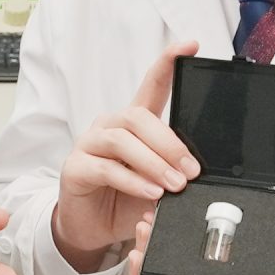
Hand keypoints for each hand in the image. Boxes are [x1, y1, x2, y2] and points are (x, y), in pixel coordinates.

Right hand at [52, 41, 201, 273]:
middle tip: (192, 169)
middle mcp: (109, 126)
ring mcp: (89, 145)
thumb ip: (174, 173)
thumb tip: (199, 172)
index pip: (151, 85)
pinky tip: (150, 192)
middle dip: (169, 142)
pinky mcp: (76, 167)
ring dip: (153, 162)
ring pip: (122, 139)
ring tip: (174, 185)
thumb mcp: (158, 184)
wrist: (93, 229)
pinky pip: (106, 168)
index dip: (168, 63)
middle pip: (138, 116)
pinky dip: (132, 181)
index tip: (190, 46)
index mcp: (133, 124)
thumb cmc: (126, 200)